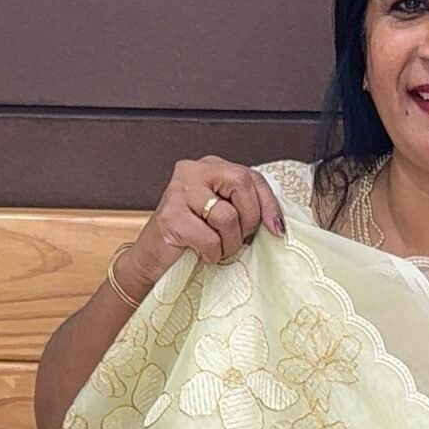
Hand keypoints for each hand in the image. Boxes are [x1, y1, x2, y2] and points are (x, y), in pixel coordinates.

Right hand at [118, 157, 285, 301]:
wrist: (153, 260)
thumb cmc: (191, 240)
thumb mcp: (223, 217)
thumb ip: (244, 208)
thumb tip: (276, 223)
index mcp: (210, 168)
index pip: (251, 176)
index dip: (268, 204)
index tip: (276, 229)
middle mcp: (193, 172)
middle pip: (241, 185)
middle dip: (248, 220)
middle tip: (237, 238)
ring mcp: (179, 191)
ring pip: (227, 216)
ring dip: (229, 243)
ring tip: (217, 248)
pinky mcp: (170, 216)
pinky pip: (210, 238)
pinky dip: (211, 253)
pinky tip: (202, 254)